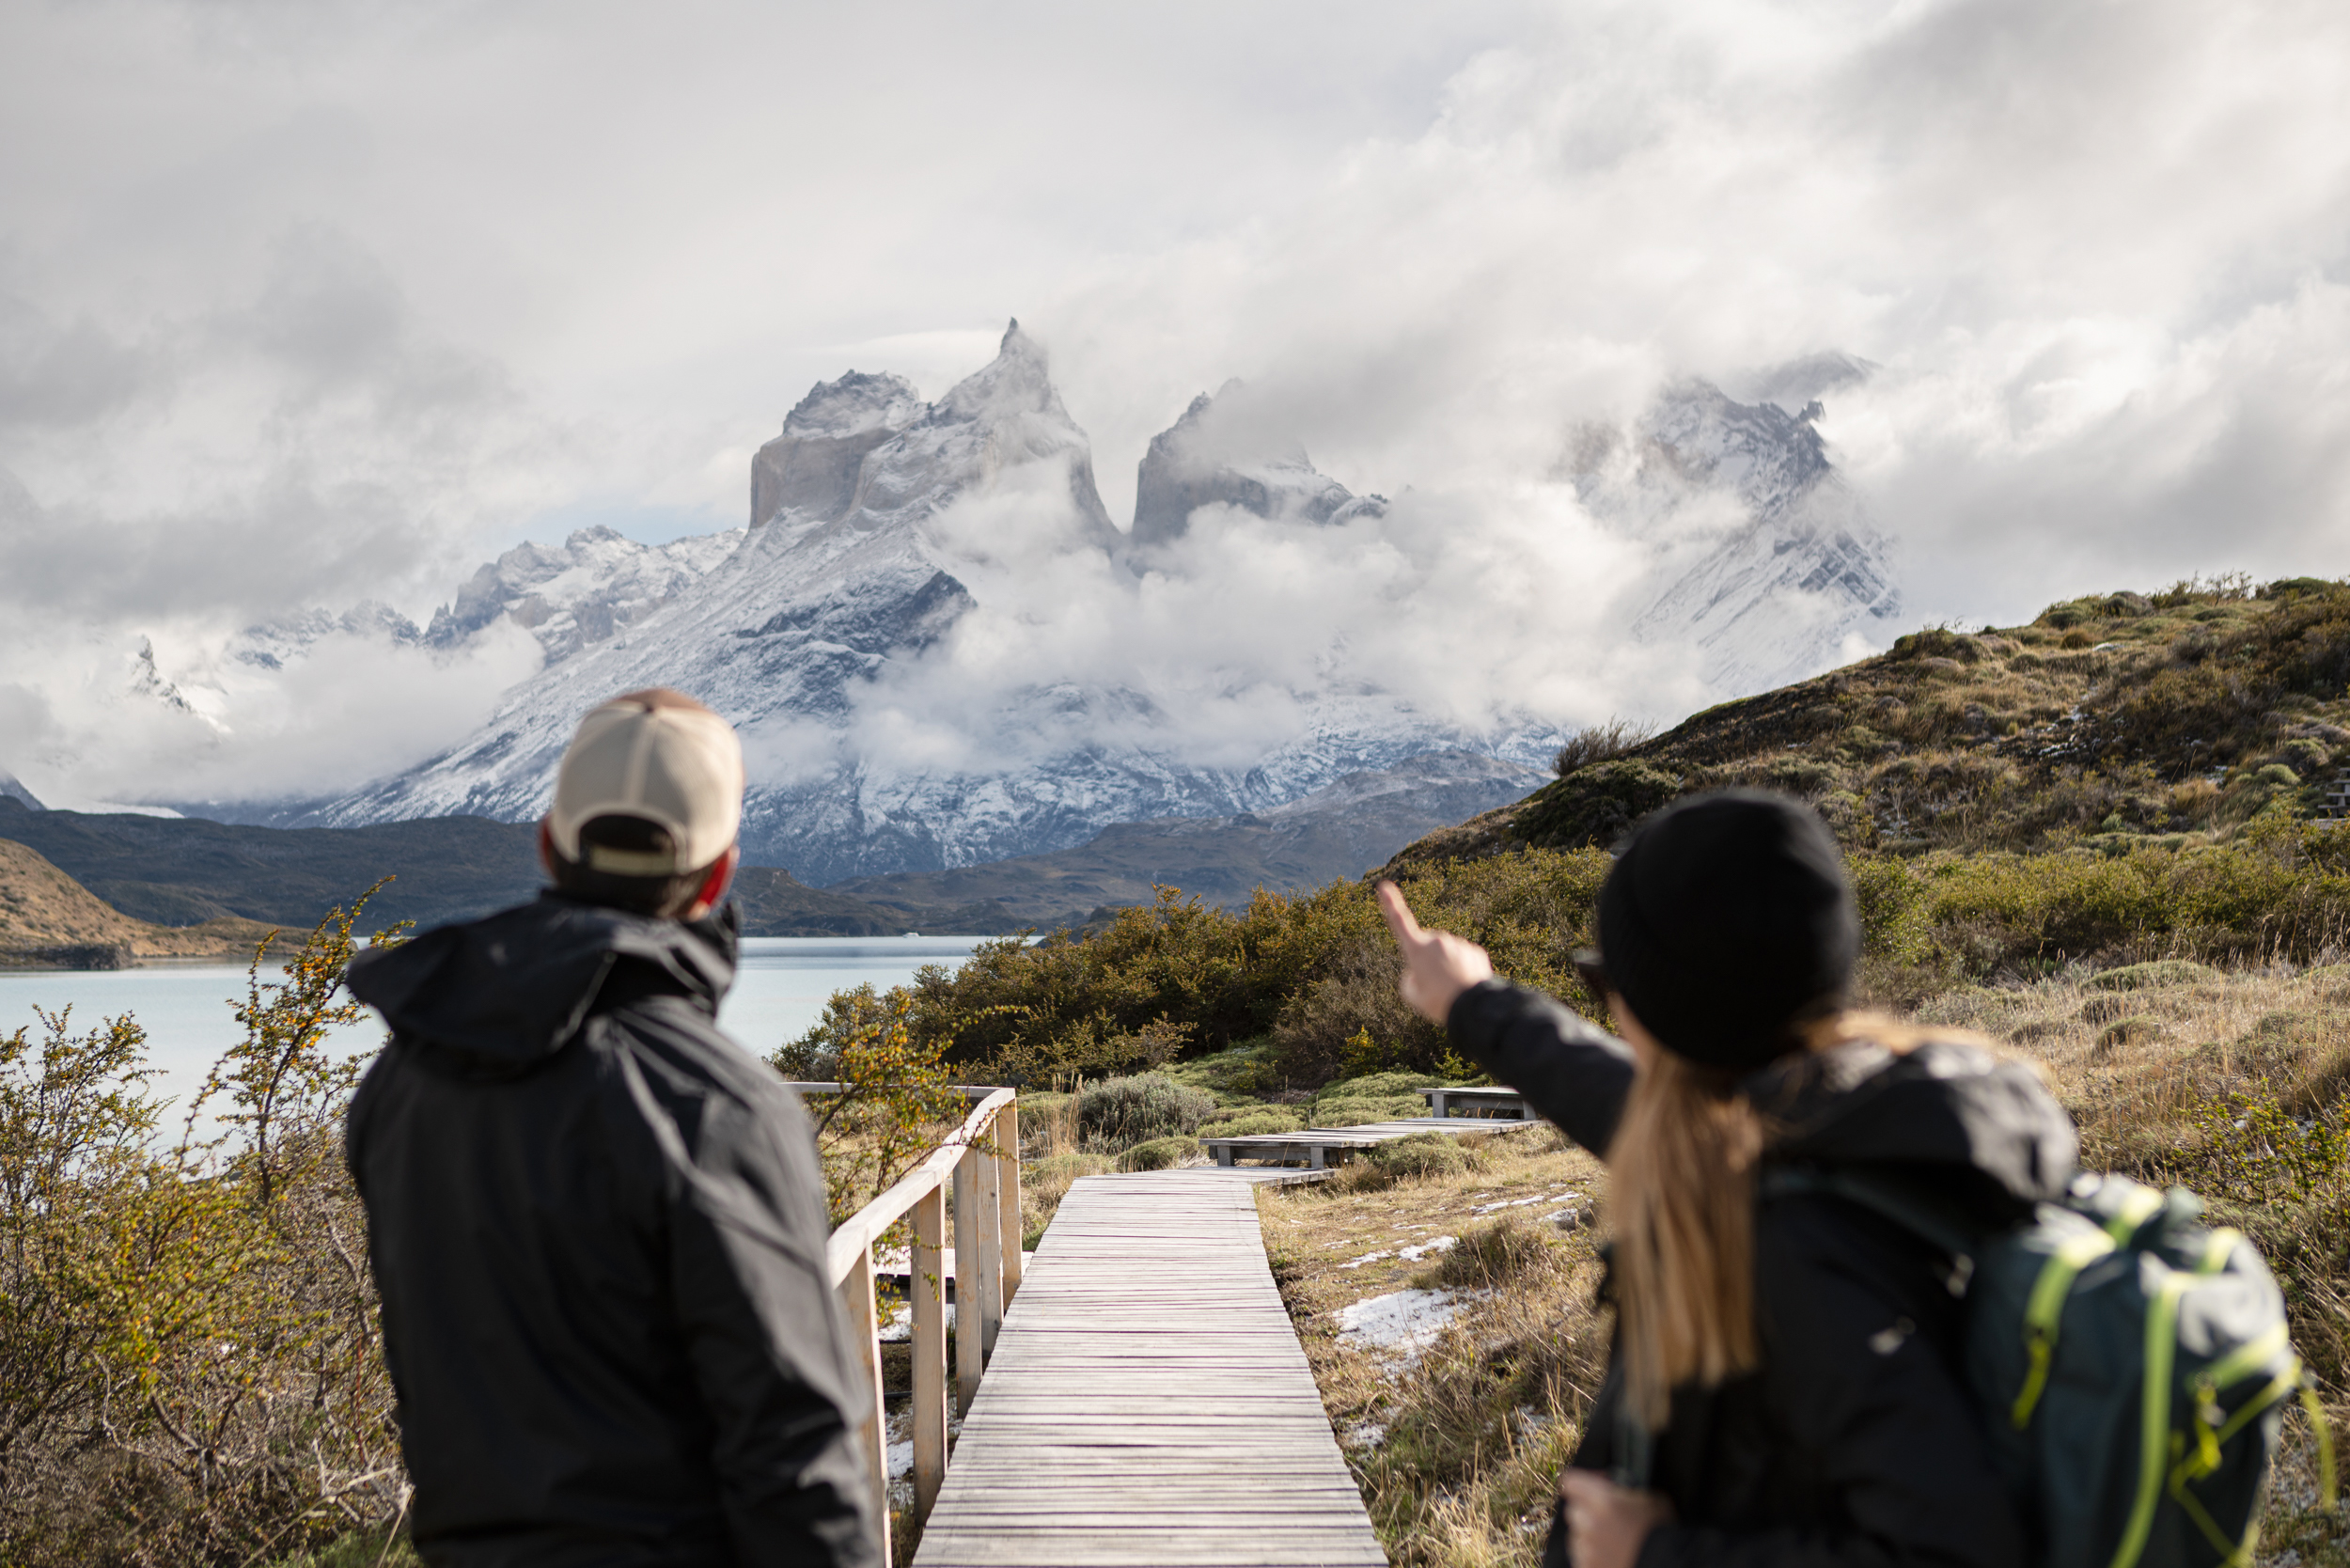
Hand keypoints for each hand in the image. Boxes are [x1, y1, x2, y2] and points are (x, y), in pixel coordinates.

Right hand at [1376, 881, 1493, 1023]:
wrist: (1473, 1007)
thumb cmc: (1438, 1002)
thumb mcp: (1413, 996)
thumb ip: (1410, 980)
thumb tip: (1417, 972)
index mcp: (1417, 949)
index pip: (1400, 922)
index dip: (1390, 903)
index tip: (1383, 885)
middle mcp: (1437, 941)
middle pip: (1428, 948)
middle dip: (1429, 961)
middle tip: (1435, 985)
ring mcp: (1457, 944)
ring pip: (1448, 954)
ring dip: (1447, 966)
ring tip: (1452, 987)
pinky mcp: (1474, 950)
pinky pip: (1464, 958)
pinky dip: (1463, 969)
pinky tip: (1466, 984)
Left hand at [1561, 1469, 1671, 1567]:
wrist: (1667, 1565)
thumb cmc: (1661, 1531)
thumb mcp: (1649, 1497)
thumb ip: (1623, 1489)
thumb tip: (1610, 1487)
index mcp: (1603, 1501)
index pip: (1571, 1482)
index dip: (1581, 1483)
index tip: (1591, 1488)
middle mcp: (1589, 1524)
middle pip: (1573, 1510)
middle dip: (1586, 1511)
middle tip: (1606, 1518)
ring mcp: (1586, 1549)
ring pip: (1575, 1536)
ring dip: (1587, 1536)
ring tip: (1611, 1542)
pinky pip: (1580, 1558)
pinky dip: (1591, 1557)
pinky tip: (1610, 1556)